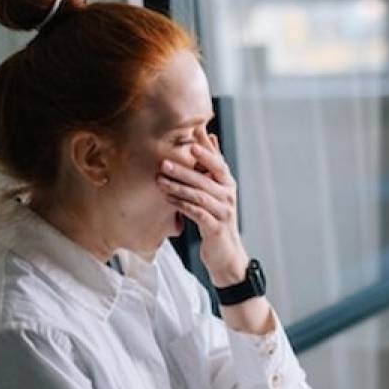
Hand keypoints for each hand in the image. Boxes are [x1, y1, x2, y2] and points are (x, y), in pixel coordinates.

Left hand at [158, 133, 247, 285]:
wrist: (226, 253)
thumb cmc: (218, 217)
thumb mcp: (218, 190)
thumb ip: (212, 164)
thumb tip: (209, 135)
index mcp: (228, 185)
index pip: (219, 165)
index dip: (206, 154)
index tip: (191, 142)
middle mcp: (229, 197)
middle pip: (205, 180)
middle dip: (183, 170)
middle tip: (163, 162)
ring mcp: (223, 213)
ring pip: (199, 196)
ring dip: (178, 188)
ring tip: (160, 181)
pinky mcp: (215, 229)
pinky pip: (197, 214)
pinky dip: (182, 205)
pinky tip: (168, 199)